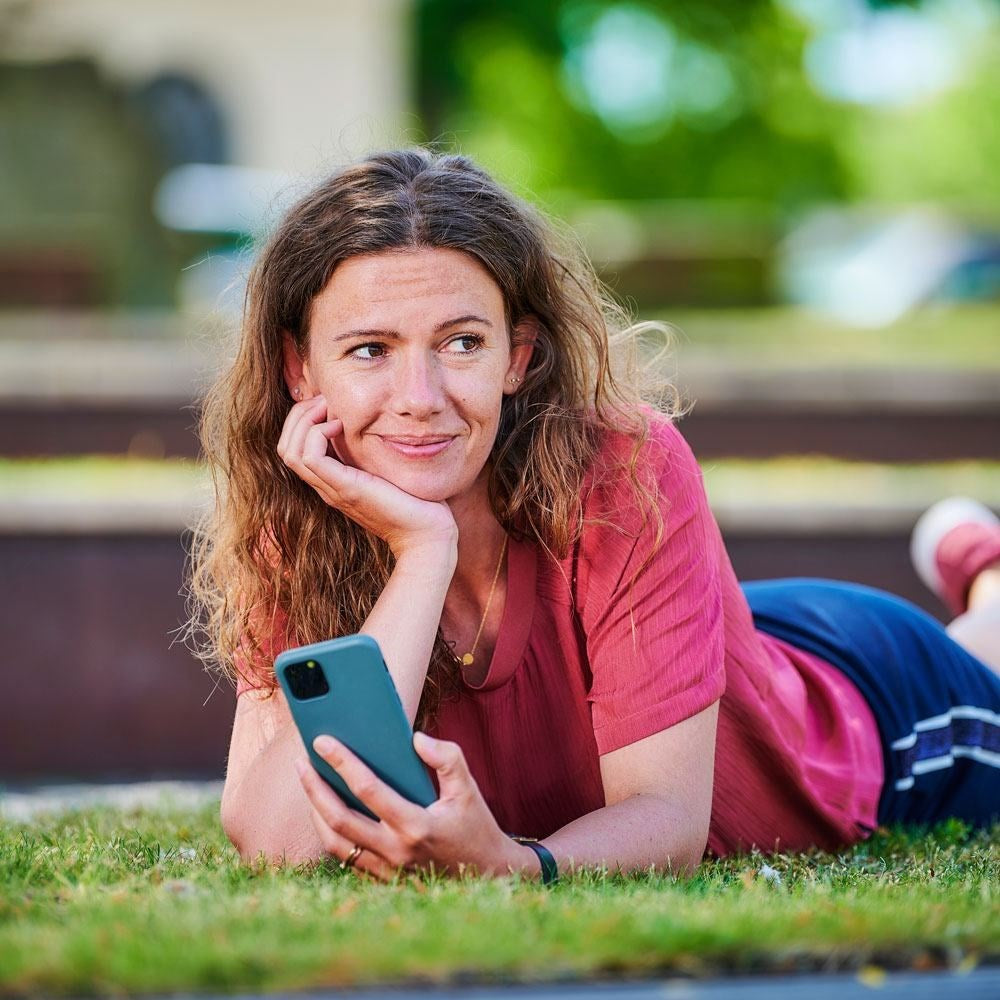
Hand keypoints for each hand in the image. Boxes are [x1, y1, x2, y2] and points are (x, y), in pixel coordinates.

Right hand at [276, 395, 457, 559]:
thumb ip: (376, 452)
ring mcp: (333, 489)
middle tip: (324, 399)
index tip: (329, 403)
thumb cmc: (417, 502)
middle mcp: (327, 486)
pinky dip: (317, 433)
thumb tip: (378, 423)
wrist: (427, 535)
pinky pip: (309, 457)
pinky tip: (341, 425)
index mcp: (333, 481)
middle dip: (298, 415)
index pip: (295, 448)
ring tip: (329, 408)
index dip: (303, 420)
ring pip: (290, 451)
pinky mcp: (345, 488)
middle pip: (285, 447)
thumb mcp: (389, 469)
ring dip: (304, 420)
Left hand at [294, 732, 537, 881]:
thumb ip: (446, 758)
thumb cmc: (476, 826)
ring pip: (334, 842)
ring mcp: (386, 869)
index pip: (368, 789)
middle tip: (301, 761)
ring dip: (315, 811)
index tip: (322, 741)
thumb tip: (415, 738)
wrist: (487, 875)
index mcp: (416, 826)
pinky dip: (329, 832)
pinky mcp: (382, 879)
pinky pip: (345, 856)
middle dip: (314, 787)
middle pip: (338, 819)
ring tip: (308, 783)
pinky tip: (325, 809)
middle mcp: (395, 851)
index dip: (342, 763)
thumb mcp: (469, 787)